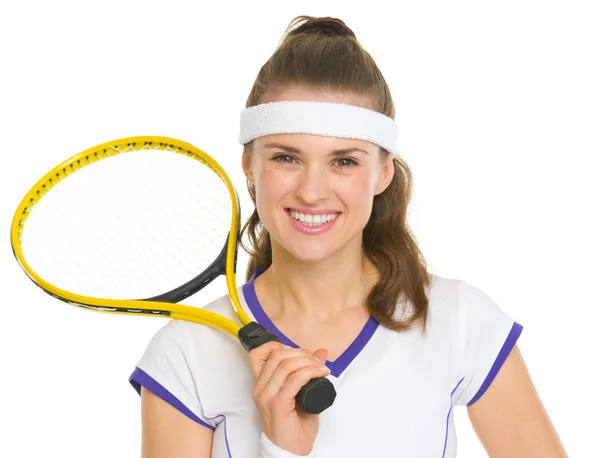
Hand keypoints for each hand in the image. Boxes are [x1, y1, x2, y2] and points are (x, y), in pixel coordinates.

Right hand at [248, 341, 329, 455]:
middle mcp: (260, 388)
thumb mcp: (301, 393)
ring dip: (308, 362)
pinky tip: (321, 374)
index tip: (299, 353)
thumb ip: (307, 373)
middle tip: (317, 361)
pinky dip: (310, 372)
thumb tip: (321, 353)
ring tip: (321, 368)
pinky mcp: (278, 404)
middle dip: (301, 353)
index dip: (278, 345)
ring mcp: (267, 396)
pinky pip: (295, 380)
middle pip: (277, 355)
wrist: (291, 450)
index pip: (259, 353)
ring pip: (286, 365)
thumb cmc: (295, 425)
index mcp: (261, 383)